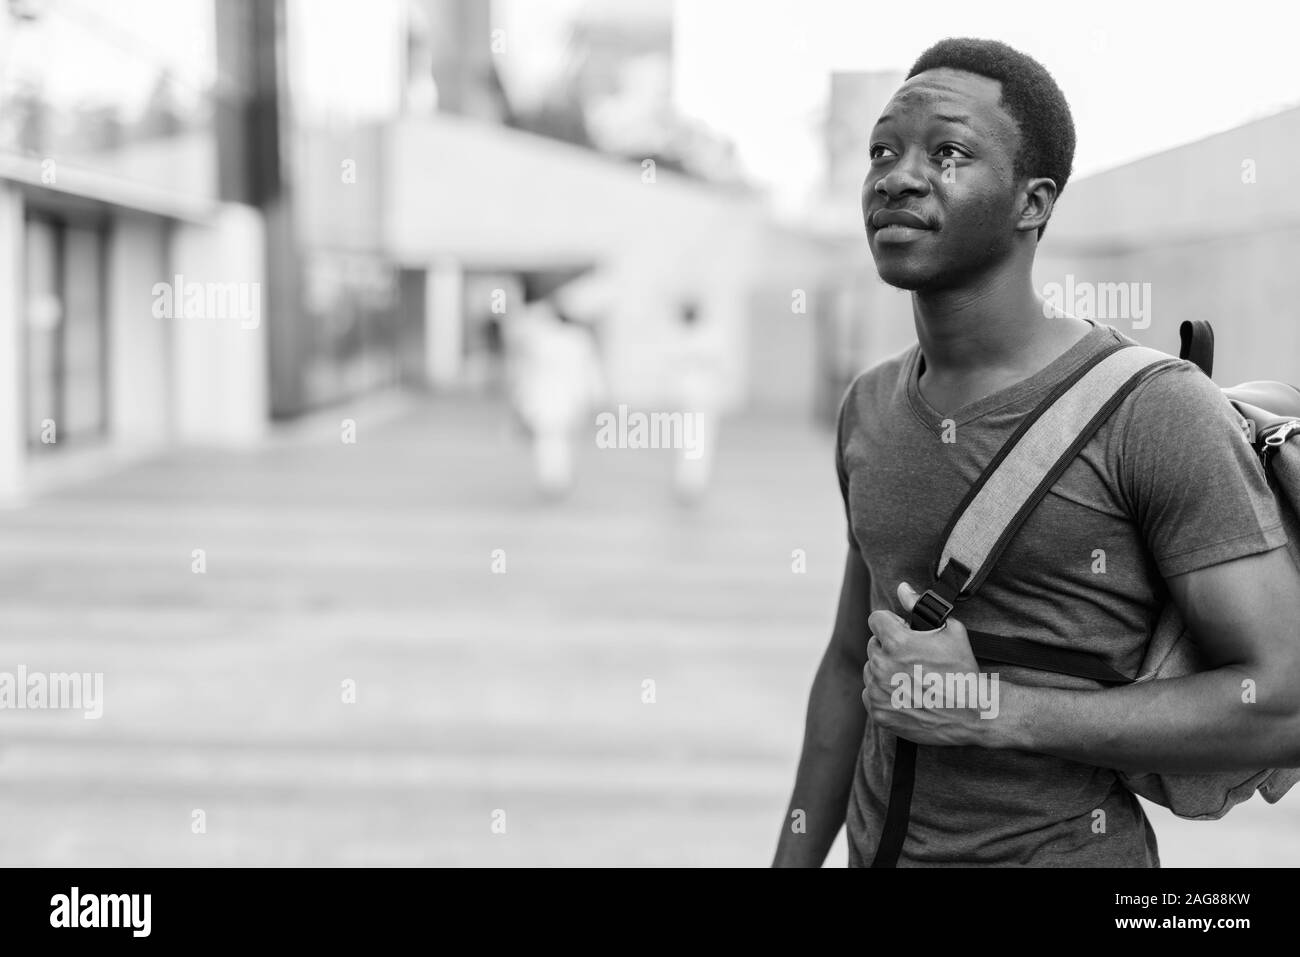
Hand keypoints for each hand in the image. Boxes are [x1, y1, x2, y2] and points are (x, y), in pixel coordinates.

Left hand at [862, 581, 997, 745]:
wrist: (972, 715)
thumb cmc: (963, 670)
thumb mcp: (951, 631)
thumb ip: (920, 607)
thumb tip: (902, 588)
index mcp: (896, 643)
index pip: (876, 620)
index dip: (891, 623)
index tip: (902, 631)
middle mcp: (882, 666)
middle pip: (874, 646)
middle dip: (889, 648)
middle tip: (913, 659)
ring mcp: (879, 691)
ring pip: (871, 671)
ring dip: (885, 671)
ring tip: (912, 679)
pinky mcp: (879, 713)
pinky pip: (870, 694)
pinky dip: (884, 694)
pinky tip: (906, 695)